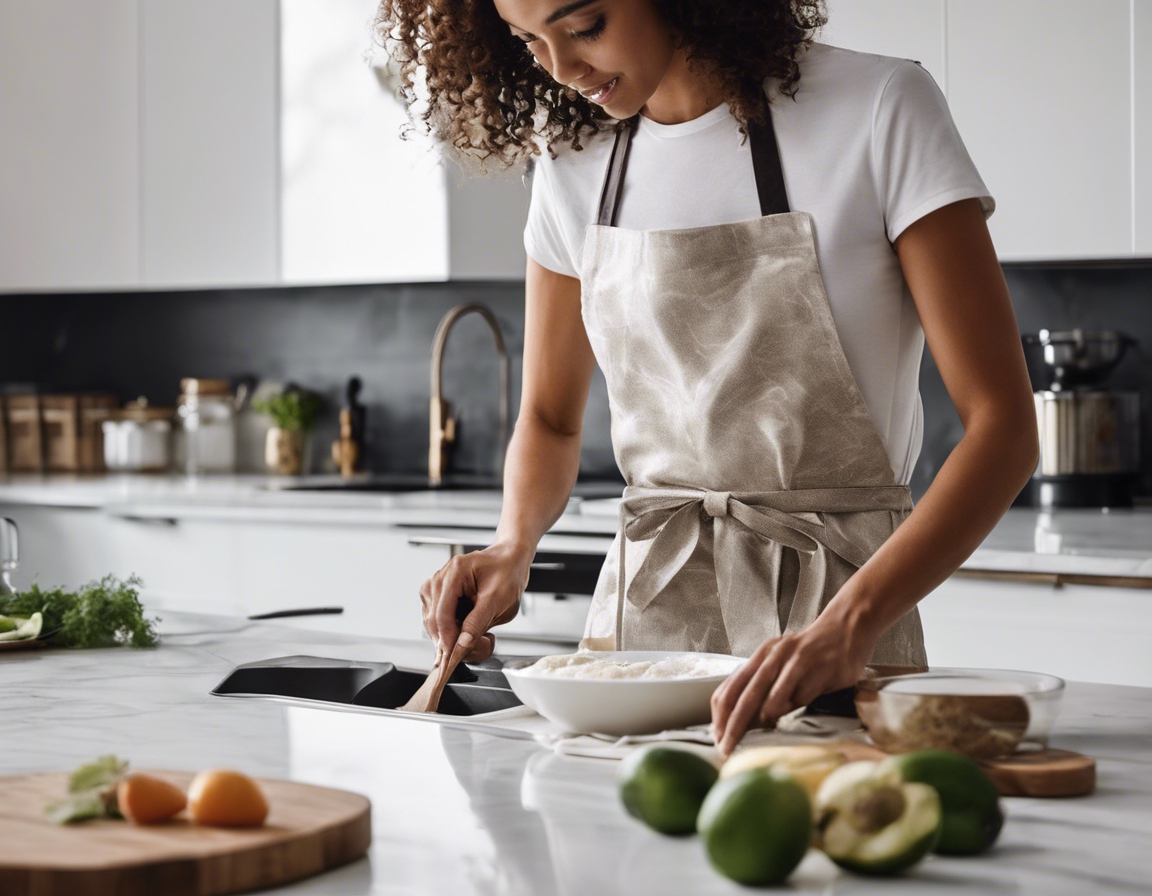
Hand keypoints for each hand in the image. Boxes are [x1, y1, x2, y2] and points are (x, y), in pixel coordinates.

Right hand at [418, 541, 532, 662]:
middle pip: (434, 621)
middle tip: (482, 646)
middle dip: (453, 640)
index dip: (448, 640)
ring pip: (433, 624)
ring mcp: (436, 586)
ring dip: (454, 636)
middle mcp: (440, 577)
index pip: (442, 614)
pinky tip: (471, 627)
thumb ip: (478, 623)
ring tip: (483, 633)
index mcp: (455, 572)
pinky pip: (438, 621)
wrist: (509, 561)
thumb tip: (461, 645)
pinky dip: (452, 630)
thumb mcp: (498, 600)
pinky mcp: (437, 595)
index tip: (454, 659)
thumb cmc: (507, 573)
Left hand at [710, 613, 875, 756]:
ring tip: (765, 730)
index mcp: (760, 656)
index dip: (720, 716)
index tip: (718, 737)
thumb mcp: (780, 665)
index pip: (729, 689)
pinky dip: (795, 706)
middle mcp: (773, 656)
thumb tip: (745, 723)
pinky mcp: (818, 668)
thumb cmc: (810, 654)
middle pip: (745, 696)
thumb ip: (763, 689)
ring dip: (765, 719)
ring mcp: (795, 661)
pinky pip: (801, 696)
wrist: (844, 630)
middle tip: (728, 747)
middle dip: (734, 726)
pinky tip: (796, 707)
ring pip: (771, 698)